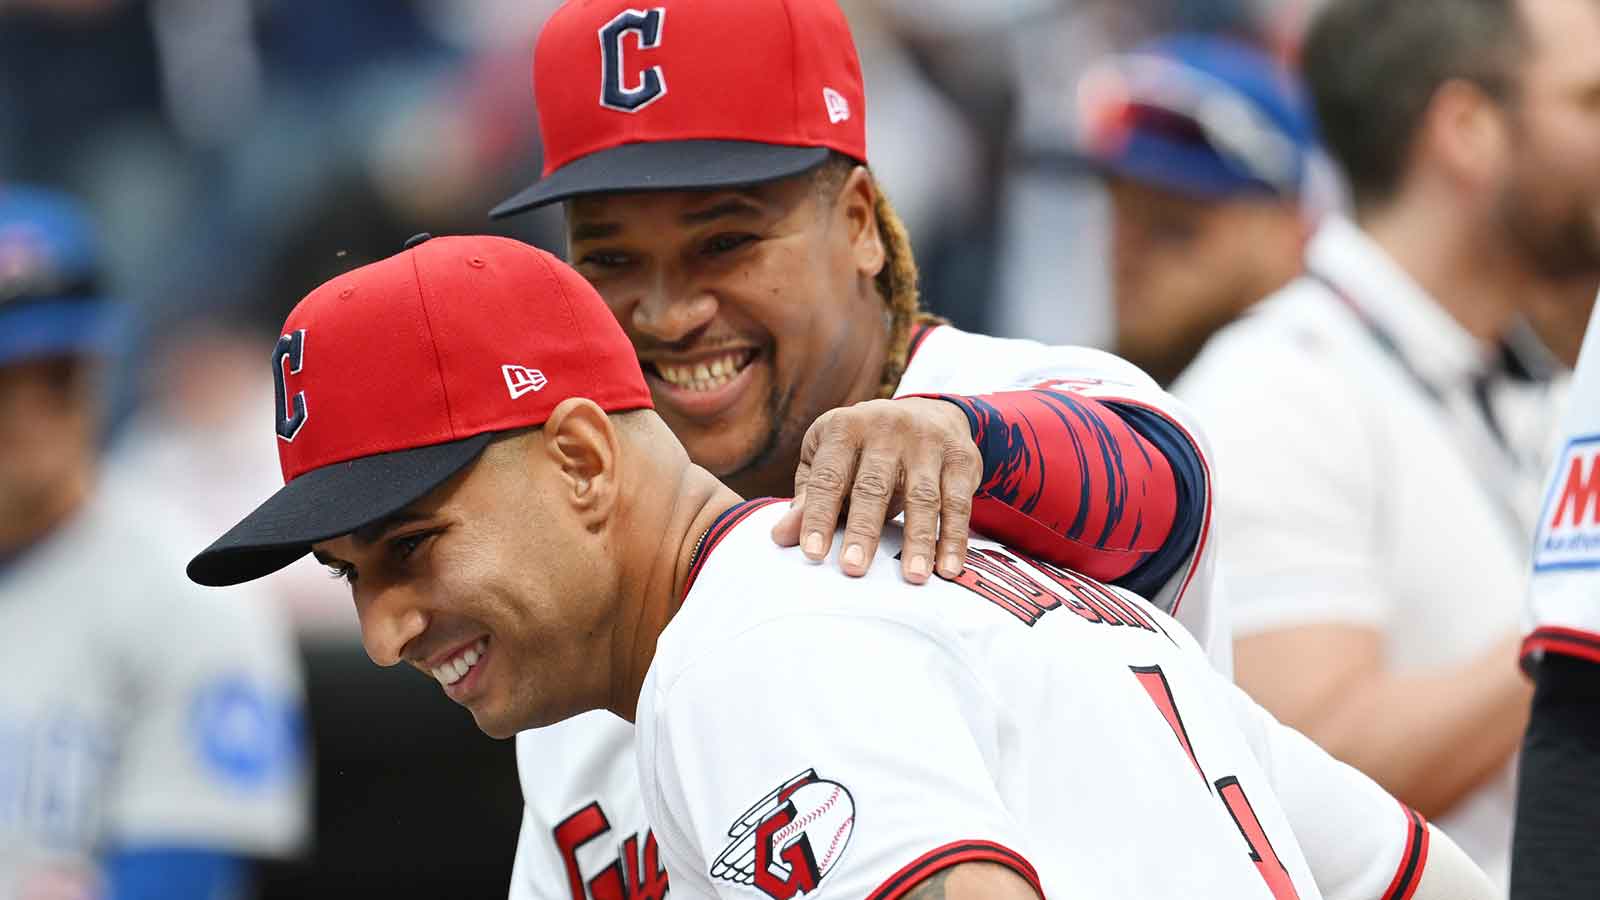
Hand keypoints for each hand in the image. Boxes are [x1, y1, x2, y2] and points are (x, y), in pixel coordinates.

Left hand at [770, 397, 980, 582]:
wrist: (928, 413)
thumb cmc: (864, 450)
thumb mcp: (829, 460)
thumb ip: (808, 497)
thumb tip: (781, 538)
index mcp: (845, 428)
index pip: (828, 477)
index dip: (817, 516)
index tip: (812, 553)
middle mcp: (886, 429)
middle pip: (873, 486)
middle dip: (864, 530)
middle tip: (854, 569)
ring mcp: (927, 441)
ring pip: (922, 496)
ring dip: (919, 539)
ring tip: (912, 577)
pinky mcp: (960, 457)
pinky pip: (959, 502)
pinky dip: (954, 538)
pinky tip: (948, 568)